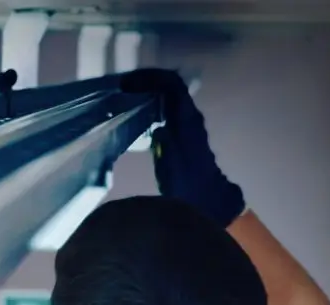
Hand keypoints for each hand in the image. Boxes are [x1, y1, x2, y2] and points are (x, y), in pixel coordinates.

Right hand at [121, 68, 244, 227]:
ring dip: (148, 93)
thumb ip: (165, 144)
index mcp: (188, 120)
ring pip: (168, 97)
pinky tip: (136, 115)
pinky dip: (151, 106)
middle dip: (147, 82)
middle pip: (170, 87)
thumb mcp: (172, 167)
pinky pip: (167, 110)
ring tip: (125, 99)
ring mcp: (188, 124)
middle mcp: (191, 116)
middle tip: (122, 89)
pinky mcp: (183, 134)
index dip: (150, 78)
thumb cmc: (188, 186)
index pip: (172, 86)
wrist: (206, 200)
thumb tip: (158, 129)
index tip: (127, 84)